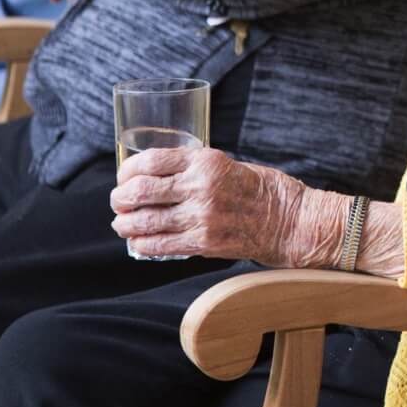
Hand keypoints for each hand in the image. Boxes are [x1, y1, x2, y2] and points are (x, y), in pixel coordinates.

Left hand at [110, 146, 332, 265]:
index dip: (128, 169)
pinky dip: (142, 244)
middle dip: (121, 198)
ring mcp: (201, 217)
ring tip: (122, 223)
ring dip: (125, 224)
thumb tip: (156, 176)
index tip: (123, 175)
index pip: (152, 160)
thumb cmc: (260, 190)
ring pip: (146, 221)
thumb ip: (194, 169)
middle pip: (142, 191)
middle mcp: (201, 187)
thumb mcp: (227, 165)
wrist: (288, 220)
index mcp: (206, 161)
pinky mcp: (203, 243)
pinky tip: (137, 242)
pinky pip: (160, 246)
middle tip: (118, 201)